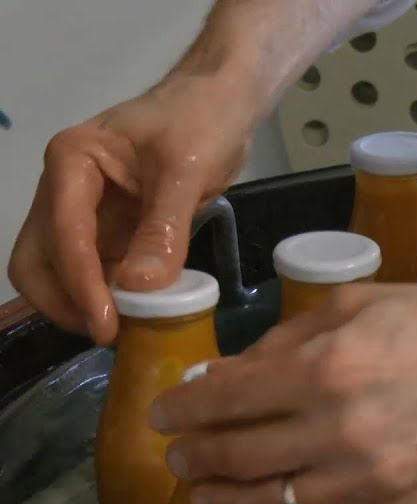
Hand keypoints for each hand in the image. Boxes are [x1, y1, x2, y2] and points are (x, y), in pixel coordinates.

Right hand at [9, 77, 254, 343]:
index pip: (63, 234)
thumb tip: (139, 286)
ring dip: (84, 302)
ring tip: (126, 329)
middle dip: (65, 300)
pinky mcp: (112, 229)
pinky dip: (109, 295)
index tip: (105, 325)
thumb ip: (164, 227)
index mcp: (72, 162)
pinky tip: (137, 314)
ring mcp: (87, 212)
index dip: (80, 284)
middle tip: (108, 333)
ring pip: (61, 270)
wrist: (222, 102)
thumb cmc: (203, 120)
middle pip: (38, 258)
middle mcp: (66, 189)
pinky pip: (98, 271)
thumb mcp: (188, 169)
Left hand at [149, 284, 416, 503]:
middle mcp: (336, 431)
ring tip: (205, 498)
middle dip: (193, 458)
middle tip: (179, 457)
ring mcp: (369, 479)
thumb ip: (288, 340)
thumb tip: (229, 375)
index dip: (181, 410)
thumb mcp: (360, 304)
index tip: (164, 415)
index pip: (223, 401)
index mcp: (323, 370)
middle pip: (236, 457)